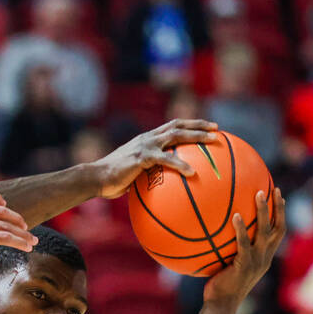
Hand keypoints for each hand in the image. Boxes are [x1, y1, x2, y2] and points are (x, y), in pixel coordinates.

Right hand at [92, 119, 217, 198]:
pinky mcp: (142, 157)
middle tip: (217, 130)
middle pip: (177, 126)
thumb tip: (159, 189)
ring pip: (175, 135)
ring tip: (213, 142)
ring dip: (196, 136)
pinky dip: (180, 164)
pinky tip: (193, 172)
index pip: (171, 126)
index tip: (207, 127)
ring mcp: (145, 146)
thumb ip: (146, 175)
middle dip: (199, 125)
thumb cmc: (111, 181)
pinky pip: (166, 159)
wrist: (95, 179)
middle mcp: (147, 138)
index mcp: (146, 140)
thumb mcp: (132, 175)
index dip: (190, 124)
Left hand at [203, 189, 285, 306]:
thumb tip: (217, 234)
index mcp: (265, 257)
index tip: (279, 197)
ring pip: (265, 232)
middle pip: (278, 228)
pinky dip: (241, 229)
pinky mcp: (244, 266)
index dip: (281, 215)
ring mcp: (256, 262)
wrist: (221, 305)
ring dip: (263, 212)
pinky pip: (244, 244)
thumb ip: (232, 251)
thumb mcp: (231, 266)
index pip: (278, 232)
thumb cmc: (221, 286)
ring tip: (259, 194)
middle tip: (274, 189)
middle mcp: (265, 258)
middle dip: (278, 208)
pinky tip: (236, 216)